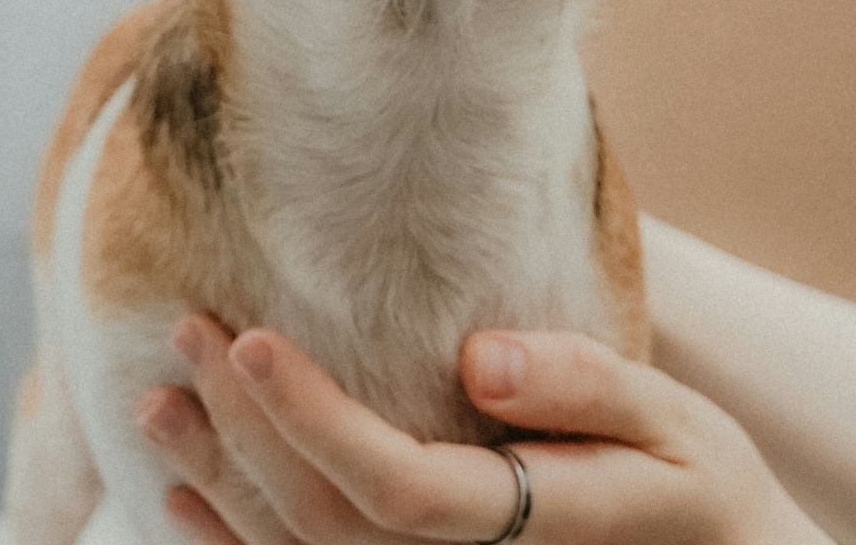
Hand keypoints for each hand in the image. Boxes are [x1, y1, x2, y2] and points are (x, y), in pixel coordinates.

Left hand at [136, 316, 831, 544]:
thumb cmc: (698, 491)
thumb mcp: (681, 426)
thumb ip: (588, 389)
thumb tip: (479, 359)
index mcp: (533, 530)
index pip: (395, 490)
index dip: (312, 421)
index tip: (252, 339)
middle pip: (323, 524)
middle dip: (243, 429)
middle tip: (188, 330)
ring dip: (218, 481)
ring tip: (157, 402)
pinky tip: (185, 497)